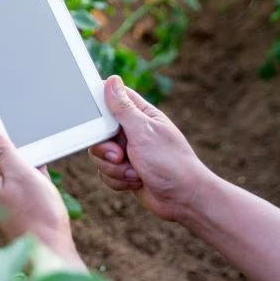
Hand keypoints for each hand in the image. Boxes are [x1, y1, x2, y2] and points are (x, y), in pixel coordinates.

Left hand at [0, 123, 85, 270]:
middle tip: (16, 125)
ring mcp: (0, 198)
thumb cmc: (39, 216)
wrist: (50, 252)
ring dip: (14, 154)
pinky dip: (24, 170)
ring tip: (30, 146)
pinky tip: (37, 169)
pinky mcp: (13, 207)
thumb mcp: (22, 175)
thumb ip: (2, 151)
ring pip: (3, 167)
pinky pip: (14, 180)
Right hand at [88, 75, 214, 221]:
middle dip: (105, 149)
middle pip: (99, 131)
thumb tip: (111, 80)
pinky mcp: (124, 170)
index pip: (112, 98)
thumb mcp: (144, 131)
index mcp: (140, 115)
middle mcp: (132, 131)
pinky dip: (117, 179)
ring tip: (135, 172)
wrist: (184, 200)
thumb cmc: (171, 163)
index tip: (95, 119)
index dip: (99, 106)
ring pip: (99, 154)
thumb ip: (123, 108)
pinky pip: (105, 172)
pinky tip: (135, 182)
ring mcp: (128, 152)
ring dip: (114, 168)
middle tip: (120, 155)